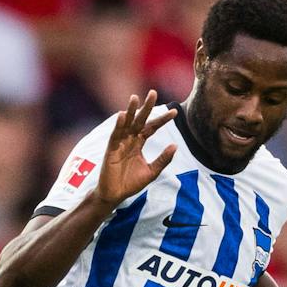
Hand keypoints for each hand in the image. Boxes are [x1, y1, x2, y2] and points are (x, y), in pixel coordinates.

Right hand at [93, 90, 176, 205]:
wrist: (116, 194)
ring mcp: (120, 143)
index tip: (175, 112)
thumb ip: (163, 159)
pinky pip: (115, 135)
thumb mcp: (151, 171)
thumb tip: (175, 145)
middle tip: (153, 92)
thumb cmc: (131, 183)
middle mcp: (130, 140)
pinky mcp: (111, 149)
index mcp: (139, 143)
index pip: (152, 127)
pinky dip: (118, 125)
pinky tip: (121, 115)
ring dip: (130, 111)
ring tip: (135, 97)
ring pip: (126, 124)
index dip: (163, 120)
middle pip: (140, 120)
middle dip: (147, 107)